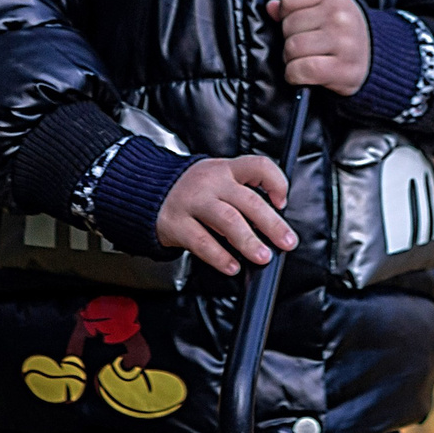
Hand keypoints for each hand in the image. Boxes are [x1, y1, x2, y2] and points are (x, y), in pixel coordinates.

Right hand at [156, 155, 296, 275]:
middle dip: (272, 223)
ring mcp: (193, 202)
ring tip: (263, 256)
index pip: (258, 166)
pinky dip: (220, 256)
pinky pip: (202, 242)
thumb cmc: (193, 190)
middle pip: (248, 200)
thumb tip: (273, 224)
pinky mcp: (177, 223)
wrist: (147, 191)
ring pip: (227, 220)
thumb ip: (243, 194)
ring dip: (248, 240)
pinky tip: (232, 266)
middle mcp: (212, 182)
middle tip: (286, 241)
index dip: (276, 182)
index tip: (283, 202)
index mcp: (227, 169)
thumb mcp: (218, 180)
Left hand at [266, 0, 370, 95]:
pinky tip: (301, 75)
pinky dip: (294, 75)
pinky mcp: (342, 68)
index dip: (286, 16)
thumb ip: (298, 6)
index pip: (289, 0)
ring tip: (303, 60)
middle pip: (289, 26)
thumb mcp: (327, 12)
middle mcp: (340, 17)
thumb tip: (271, 7)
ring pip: (293, 47)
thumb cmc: (345, 35)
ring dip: (290, 59)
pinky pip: (302, 69)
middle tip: (302, 48)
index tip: (297, 26)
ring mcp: (343, 42)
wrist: (377, 61)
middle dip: (289, 39)